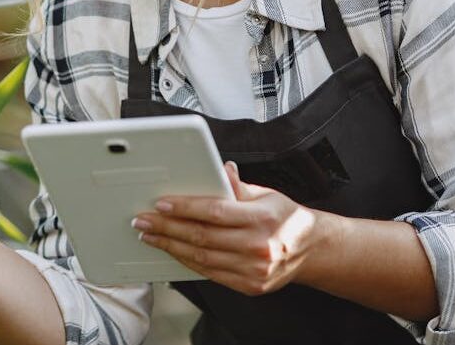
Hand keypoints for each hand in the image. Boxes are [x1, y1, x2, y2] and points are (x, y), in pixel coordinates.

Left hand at [132, 161, 321, 295]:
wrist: (311, 249)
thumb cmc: (284, 217)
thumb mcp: (266, 194)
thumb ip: (237, 186)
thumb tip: (220, 168)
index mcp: (261, 218)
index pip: (214, 211)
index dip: (184, 208)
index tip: (161, 204)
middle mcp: (258, 245)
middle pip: (202, 237)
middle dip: (167, 228)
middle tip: (143, 221)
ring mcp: (254, 269)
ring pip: (202, 258)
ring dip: (172, 247)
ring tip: (151, 237)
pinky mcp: (249, 285)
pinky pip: (211, 274)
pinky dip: (188, 262)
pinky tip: (174, 251)